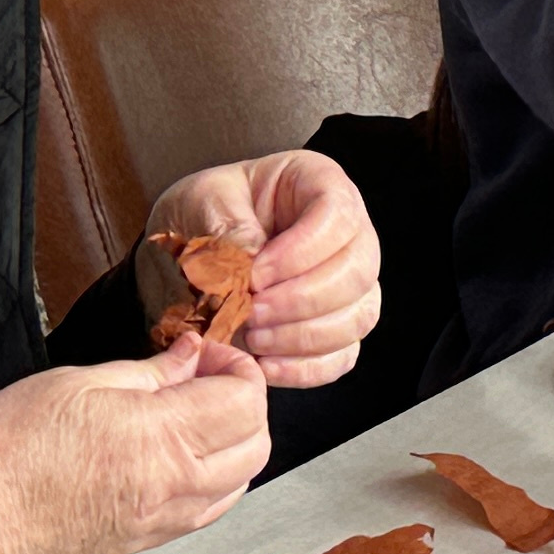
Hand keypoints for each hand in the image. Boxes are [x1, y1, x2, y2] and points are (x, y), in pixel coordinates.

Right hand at [0, 334, 268, 553]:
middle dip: (246, 402)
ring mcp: (158, 524)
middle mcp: (171, 488)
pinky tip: (180, 454)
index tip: (206, 353)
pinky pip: (205, 512)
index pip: (246, 400)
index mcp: (158, 439)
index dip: (237, 366)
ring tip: (193, 414)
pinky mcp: (139, 546)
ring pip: (239, 483)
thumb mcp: (73, 382)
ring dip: (234, 443)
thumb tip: (189, 356)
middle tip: (205, 378)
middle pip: (257, 445)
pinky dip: (213, 479)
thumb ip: (147, 371)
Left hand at [138, 149, 382, 387]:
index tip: (255, 275)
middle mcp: (347, 232)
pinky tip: (267, 366)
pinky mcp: (336, 326)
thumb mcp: (203, 200)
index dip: (301, 251)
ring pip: (359, 316)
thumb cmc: (206, 212)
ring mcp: (349, 282)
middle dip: (303, 300)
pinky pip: (344, 355)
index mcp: (319, 184)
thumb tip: (253, 258)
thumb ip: (227, 224)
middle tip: (253, 312)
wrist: (193, 245)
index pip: (337, 216)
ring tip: (254, 337)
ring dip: (306, 336)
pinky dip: (308, 368)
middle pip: (358, 270)